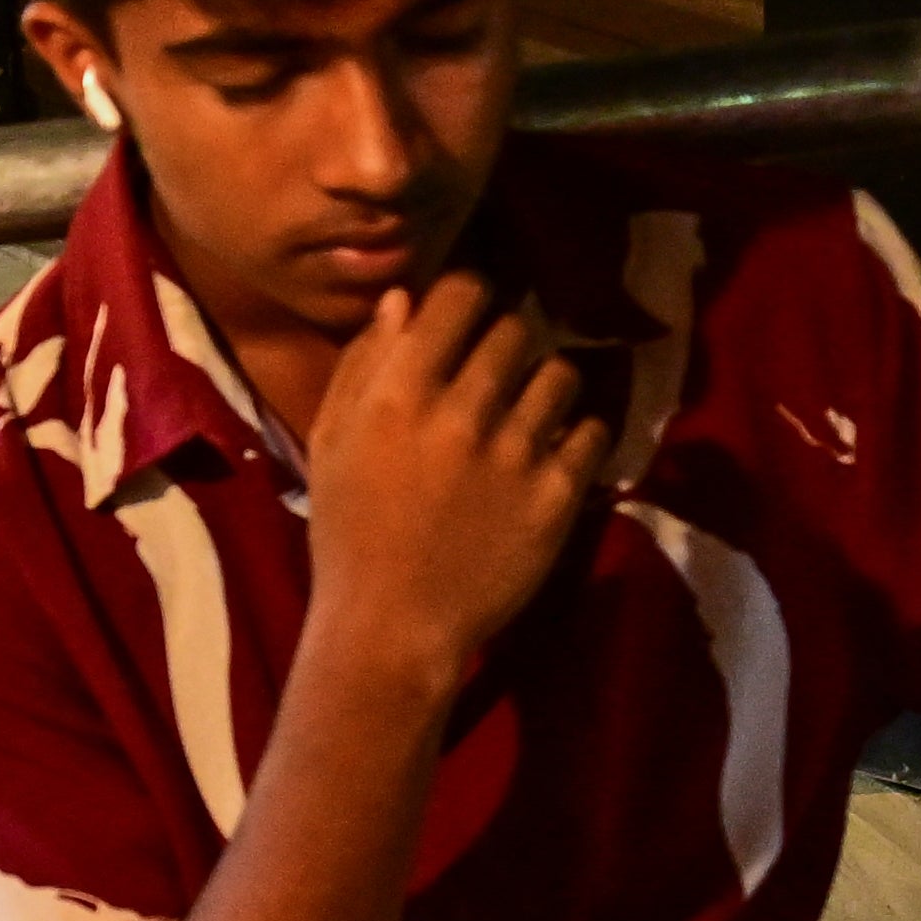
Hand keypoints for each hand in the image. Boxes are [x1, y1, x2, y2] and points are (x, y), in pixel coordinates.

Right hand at [304, 273, 619, 687]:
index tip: (470, 313)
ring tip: (530, 413)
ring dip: (545, 385)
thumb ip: (363, 366)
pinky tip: (551, 455)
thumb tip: (404, 300)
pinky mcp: (557, 495)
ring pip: (560, 375)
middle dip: (507, 342)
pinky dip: (576, 437)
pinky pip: (590, 433)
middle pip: (516, 330)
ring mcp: (517, 452)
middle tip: (497, 372)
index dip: (471, 293)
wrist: (390, 627)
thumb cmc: (349, 532)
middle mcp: (463, 410)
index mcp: (400, 391)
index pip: (462, 294)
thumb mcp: (330, 442)